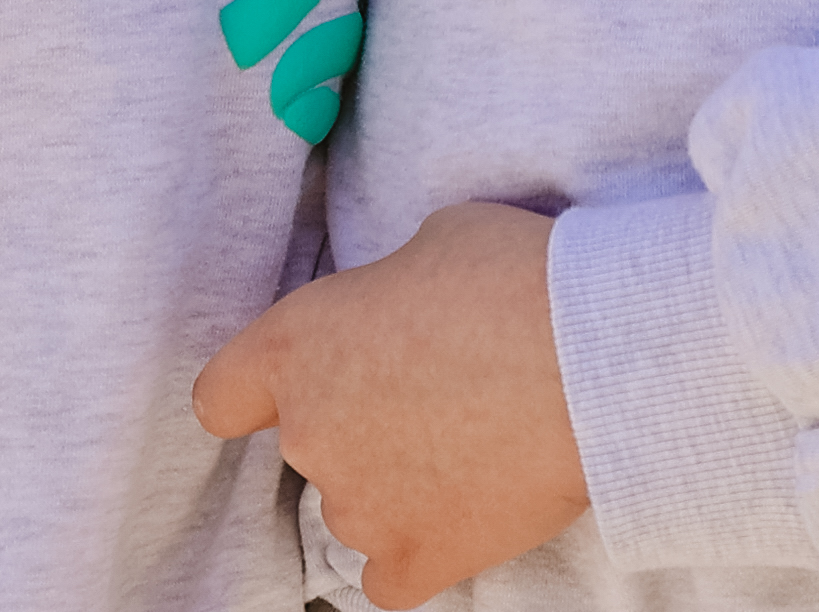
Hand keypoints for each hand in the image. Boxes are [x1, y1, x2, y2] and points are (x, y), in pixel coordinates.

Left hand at [193, 202, 587, 604]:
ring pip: (356, 506)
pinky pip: (391, 578)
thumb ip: (389, 291)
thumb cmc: (515, 280)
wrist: (596, 359)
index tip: (308, 380)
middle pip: (309, 444)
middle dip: (360, 422)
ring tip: (477, 442)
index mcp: (295, 346)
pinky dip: (421, 552)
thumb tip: (407, 312)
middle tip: (441, 389)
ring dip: (398, 483)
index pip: (222, 397)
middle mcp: (309, 434)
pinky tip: (465, 510)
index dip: (261, 391)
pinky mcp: (417, 561)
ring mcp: (359, 508)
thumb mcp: (433, 242)